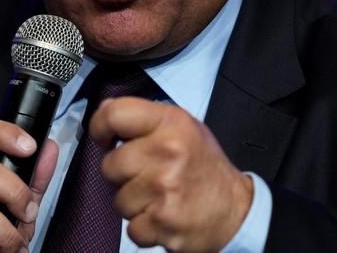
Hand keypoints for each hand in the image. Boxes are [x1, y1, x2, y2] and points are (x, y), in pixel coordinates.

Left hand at [90, 98, 253, 252]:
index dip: (100, 127)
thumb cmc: (205, 168)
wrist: (236, 211)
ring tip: (159, 197)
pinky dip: (144, 227)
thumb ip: (145, 118)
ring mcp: (164, 189)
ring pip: (118, 199)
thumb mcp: (184, 128)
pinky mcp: (162, 222)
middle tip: (147, 176)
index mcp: (172, 124)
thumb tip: (106, 109)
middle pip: (110, 164)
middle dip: (123, 174)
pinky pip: (130, 227)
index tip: (104, 138)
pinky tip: (163, 215)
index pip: (114, 115)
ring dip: (134, 203)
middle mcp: (168, 152)